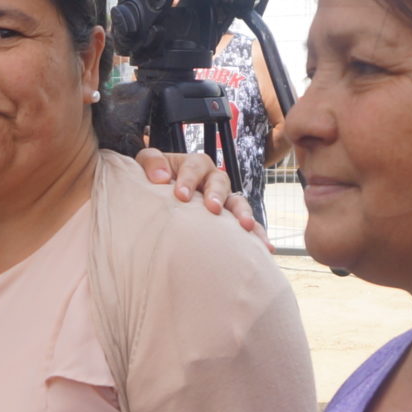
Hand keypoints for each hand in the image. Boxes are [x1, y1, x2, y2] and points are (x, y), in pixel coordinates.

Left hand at [134, 147, 265, 242]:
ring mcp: (224, 199)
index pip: (194, 166)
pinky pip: (246, 225)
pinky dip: (256, 235)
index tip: (181, 195)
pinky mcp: (229, 220)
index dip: (189, 179)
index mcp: (194, 165)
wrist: (158, 198)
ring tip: (245, 227)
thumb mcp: (146, 165)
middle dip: (217, 194)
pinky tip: (266, 248)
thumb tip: (160, 177)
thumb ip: (151, 163)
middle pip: (220, 182)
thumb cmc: (153, 180)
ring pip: (237, 202)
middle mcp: (212, 179)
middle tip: (212, 208)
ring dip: (242, 213)